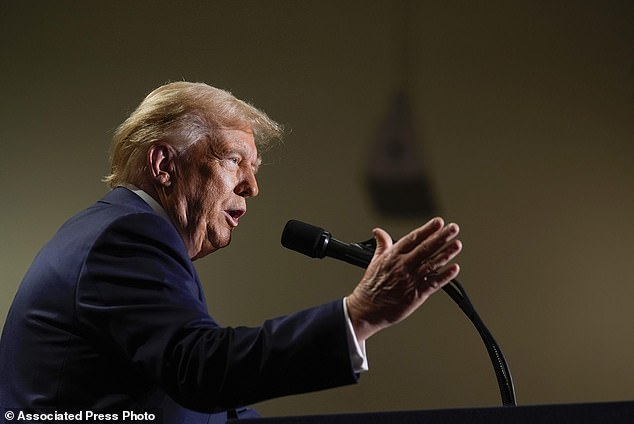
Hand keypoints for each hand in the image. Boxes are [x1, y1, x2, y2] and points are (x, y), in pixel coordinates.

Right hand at [346, 217, 461, 341]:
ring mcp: (410, 280)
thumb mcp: (374, 261)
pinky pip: (433, 283)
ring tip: (457, 245)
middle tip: (453, 228)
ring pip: (432, 264)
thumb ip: (382, 244)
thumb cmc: (370, 287)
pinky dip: (445, 276)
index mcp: (393, 256)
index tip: (438, 222)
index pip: (413, 239)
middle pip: (425, 248)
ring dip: (446, 254)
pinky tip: (454, 269)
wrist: (366, 309)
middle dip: (441, 237)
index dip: (427, 230)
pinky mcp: (416, 295)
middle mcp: (403, 266)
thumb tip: (379, 231)